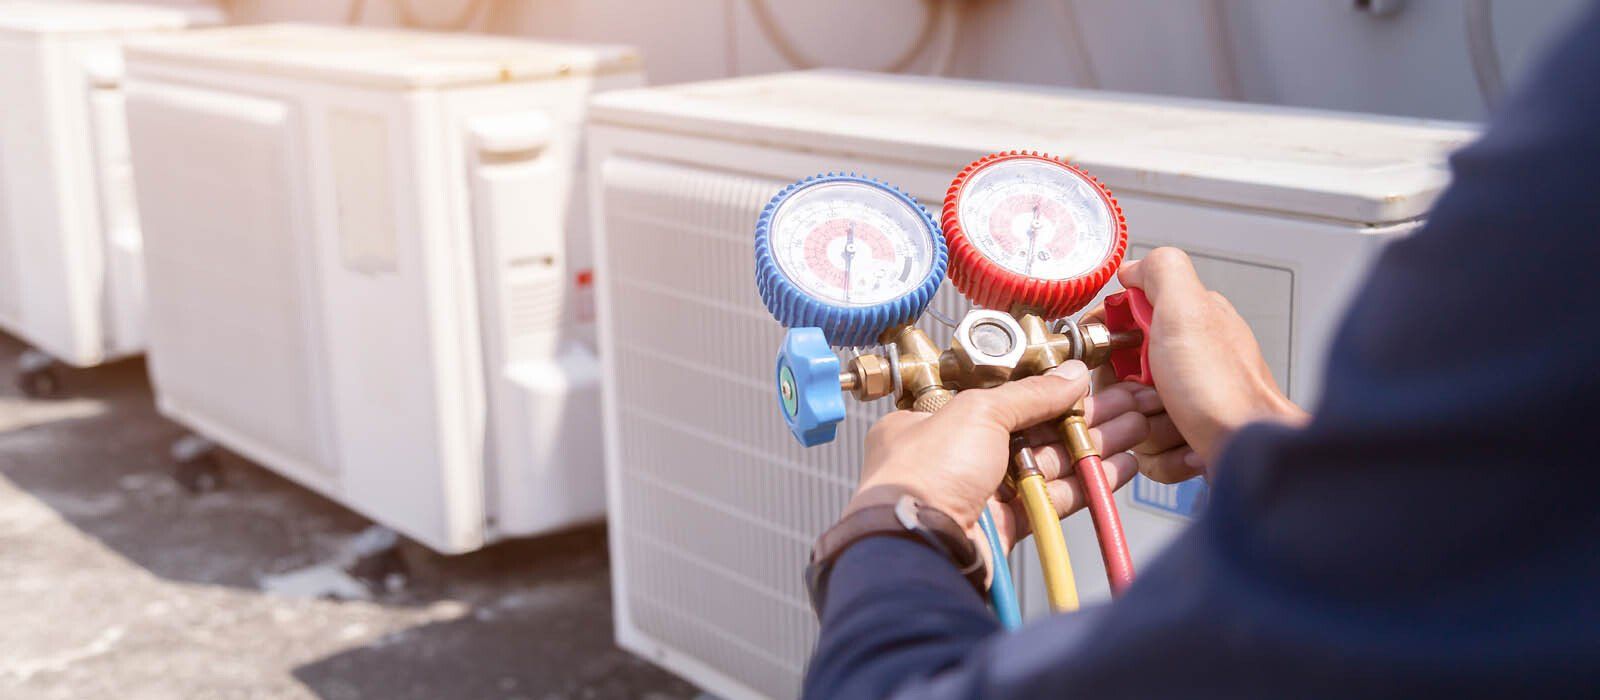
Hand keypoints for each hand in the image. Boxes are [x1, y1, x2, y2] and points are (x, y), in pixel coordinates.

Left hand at [846, 362, 1158, 555]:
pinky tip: (1118, 468)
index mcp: (933, 421)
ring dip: (1091, 447)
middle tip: (1124, 406)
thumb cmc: (924, 473)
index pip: (999, 399)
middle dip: (1081, 418)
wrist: (918, 544)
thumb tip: (1071, 375)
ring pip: (1046, 465)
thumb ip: (1031, 393)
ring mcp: (979, 493)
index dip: (1045, 391)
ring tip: (1135, 431)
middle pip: (1030, 431)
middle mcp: (954, 457)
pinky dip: (1084, 484)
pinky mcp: (1003, 527)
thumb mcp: (979, 411)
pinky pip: (1050, 499)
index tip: (1084, 385)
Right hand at [1086, 247, 1306, 481]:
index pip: (1119, 327)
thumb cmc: (1225, 390)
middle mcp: (1187, 361)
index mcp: (1186, 324)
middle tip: (1152, 396)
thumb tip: (1133, 267)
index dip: (1108, 345)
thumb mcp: (1188, 312)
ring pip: (1131, 417)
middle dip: (1127, 395)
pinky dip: (1164, 456)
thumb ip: (1161, 273)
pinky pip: (1150, 452)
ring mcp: (1187, 402)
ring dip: (1146, 430)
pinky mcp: (1188, 439)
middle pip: (1119, 378)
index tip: (1116, 359)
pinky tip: (1189, 447)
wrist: (1252, 452)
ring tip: (1178, 425)